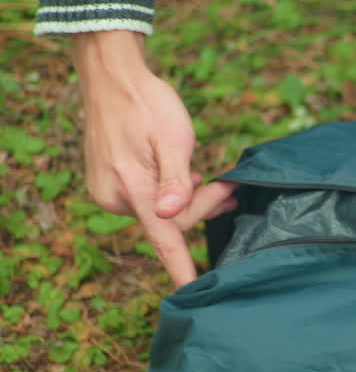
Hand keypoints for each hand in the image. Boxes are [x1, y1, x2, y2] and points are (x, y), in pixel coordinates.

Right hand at [73, 31, 237, 286]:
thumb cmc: (149, 104)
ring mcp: (109, 193)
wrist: (114, 78)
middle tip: (230, 185)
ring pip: (162, 212)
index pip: (164, 240)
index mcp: (134, 189)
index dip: (182, 268)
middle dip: (203, 206)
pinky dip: (172, 193)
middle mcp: (115, 198)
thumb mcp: (174, 137)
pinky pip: (150, 201)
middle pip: (171, 222)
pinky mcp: (110, 186)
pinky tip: (187, 176)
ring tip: (213, 180)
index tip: (193, 293)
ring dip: (190, 199)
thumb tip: (167, 215)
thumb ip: (175, 179)